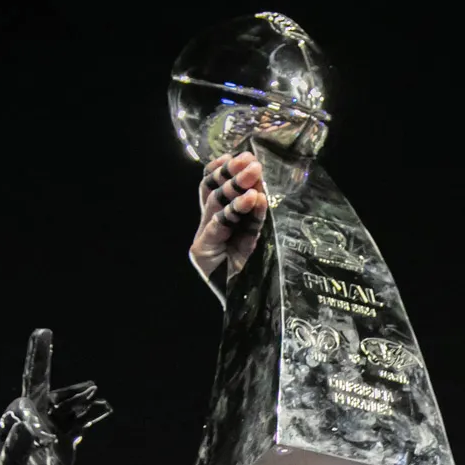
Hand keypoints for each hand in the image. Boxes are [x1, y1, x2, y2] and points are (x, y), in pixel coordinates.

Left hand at [0, 329, 111, 464]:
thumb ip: (17, 446)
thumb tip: (30, 425)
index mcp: (15, 422)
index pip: (30, 388)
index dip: (38, 358)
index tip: (43, 332)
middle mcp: (32, 422)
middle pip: (51, 393)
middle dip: (64, 382)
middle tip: (74, 371)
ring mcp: (49, 433)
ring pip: (68, 408)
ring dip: (81, 399)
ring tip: (95, 396)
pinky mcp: (64, 446)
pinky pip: (80, 424)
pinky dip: (91, 415)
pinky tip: (102, 409)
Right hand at [189, 152, 267, 300]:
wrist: (251, 309)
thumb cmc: (260, 276)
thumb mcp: (260, 237)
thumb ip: (257, 214)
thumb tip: (261, 186)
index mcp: (220, 222)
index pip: (214, 187)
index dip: (222, 169)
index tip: (241, 155)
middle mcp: (209, 227)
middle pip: (212, 190)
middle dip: (230, 172)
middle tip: (250, 161)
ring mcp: (204, 238)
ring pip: (213, 202)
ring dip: (235, 185)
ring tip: (253, 173)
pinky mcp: (203, 251)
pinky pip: (218, 224)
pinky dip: (235, 209)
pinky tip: (251, 199)